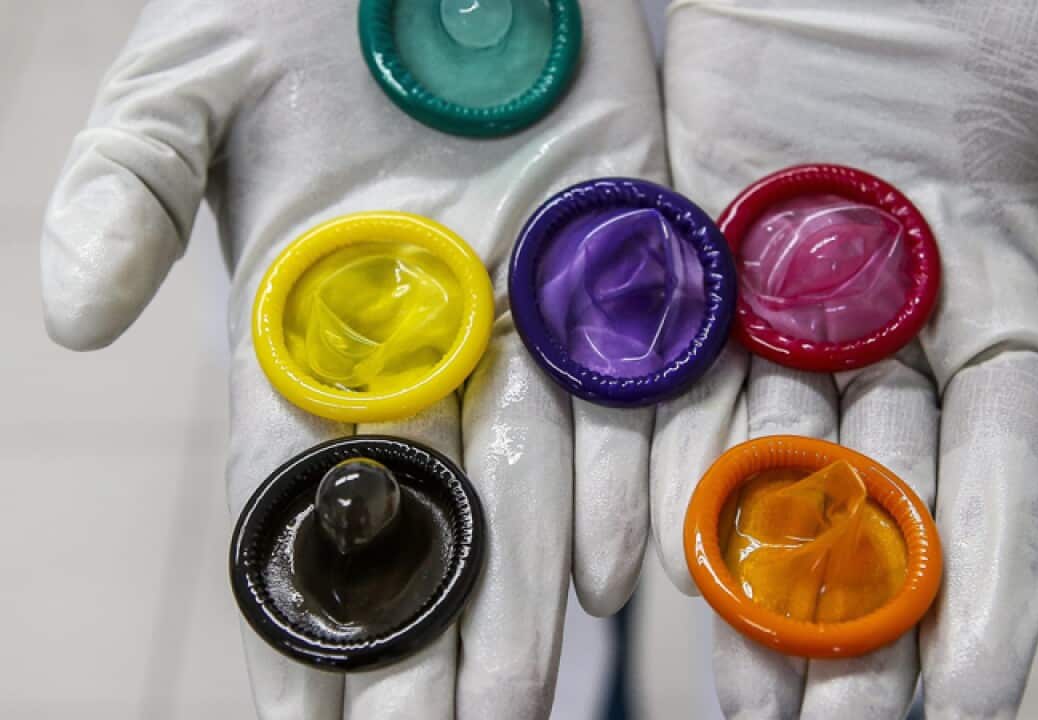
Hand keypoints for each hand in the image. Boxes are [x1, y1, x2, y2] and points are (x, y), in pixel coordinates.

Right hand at [40, 1, 662, 716]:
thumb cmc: (291, 1)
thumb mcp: (186, 82)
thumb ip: (126, 192)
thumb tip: (73, 324)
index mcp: (322, 318)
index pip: (300, 495)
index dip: (299, 608)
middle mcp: (436, 335)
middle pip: (430, 510)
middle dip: (425, 633)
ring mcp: (538, 301)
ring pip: (536, 476)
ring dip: (525, 594)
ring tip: (515, 705)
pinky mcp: (633, 248)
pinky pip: (637, 384)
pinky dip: (627, 472)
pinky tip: (618, 571)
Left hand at [650, 1, 1037, 716]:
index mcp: (1000, 319)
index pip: (998, 482)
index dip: (990, 593)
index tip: (973, 702)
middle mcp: (884, 336)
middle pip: (870, 502)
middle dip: (853, 622)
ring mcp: (780, 300)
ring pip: (759, 460)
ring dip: (744, 574)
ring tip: (736, 688)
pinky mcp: (693, 247)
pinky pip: (665, 371)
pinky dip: (647, 460)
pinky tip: (635, 557)